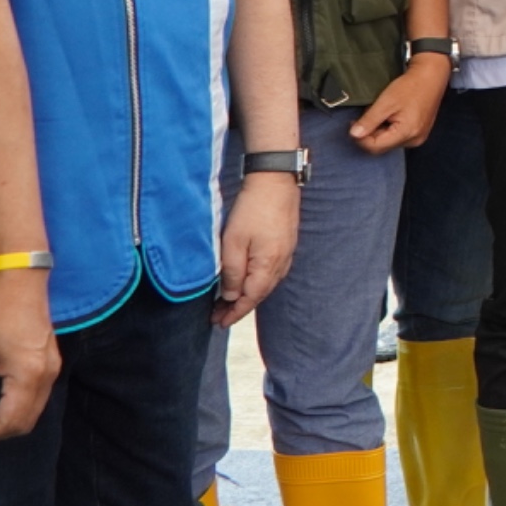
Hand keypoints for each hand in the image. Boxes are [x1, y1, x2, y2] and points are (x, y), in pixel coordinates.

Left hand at [0, 267, 57, 439]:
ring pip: (33, 409)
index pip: (12, 422)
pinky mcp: (48, 357)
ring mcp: (52, 365)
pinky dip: (16, 404)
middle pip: (26, 422)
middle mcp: (47, 374)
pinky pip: (36, 394)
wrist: (18, 275)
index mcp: (29, 375)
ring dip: (8, 418)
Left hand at [215, 174, 299, 326]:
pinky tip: (248, 279)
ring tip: (229, 301)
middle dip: (239, 307)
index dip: (234, 313)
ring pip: (266, 283)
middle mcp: (281, 263)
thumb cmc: (252, 210)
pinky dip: (257, 281)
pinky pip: (272, 272)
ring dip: (248, 294)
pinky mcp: (286, 244)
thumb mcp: (233, 242)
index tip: (219, 323)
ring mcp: (286, 253)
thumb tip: (231, 296)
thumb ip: (232, 272)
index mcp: (268, 266)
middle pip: (260, 293)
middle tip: (218, 315)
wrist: (275, 181)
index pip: (250, 298)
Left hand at [347, 52, 448, 153]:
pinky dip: (389, 129)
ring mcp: (418, 137)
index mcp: (406, 133)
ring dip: (378, 131)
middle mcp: (414, 140)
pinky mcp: (420, 133)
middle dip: (369, 134)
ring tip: (379, 113)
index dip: (360, 138)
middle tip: (366, 115)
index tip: (354, 122)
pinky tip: (389, 116)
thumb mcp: (386, 102)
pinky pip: (398, 137)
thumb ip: (369, 120)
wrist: (431, 76)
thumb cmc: (410, 87)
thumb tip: (353, 135)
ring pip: (389, 142)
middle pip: (382, 146)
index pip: (374, 147)